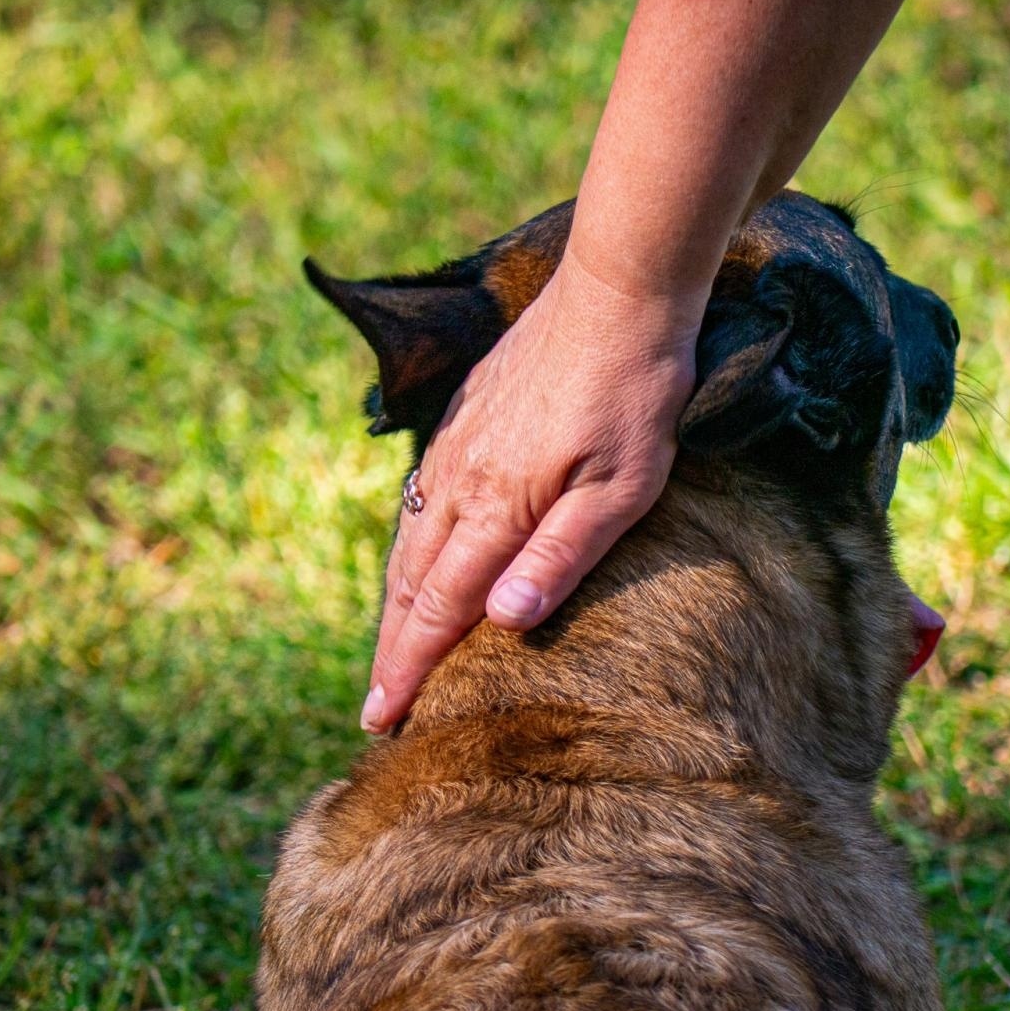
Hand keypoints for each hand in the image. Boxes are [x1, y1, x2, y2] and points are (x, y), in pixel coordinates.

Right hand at [359, 246, 702, 732]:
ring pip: (410, 537)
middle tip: (375, 705)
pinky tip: (416, 553)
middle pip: (413, 581)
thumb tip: (502, 623)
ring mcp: (458, 442)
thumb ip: (560, 558)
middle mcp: (462, 478)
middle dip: (392, 647)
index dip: (409, 667)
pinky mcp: (467, 413)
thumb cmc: (634, 397)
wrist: (618, 294)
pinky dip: (409, 541)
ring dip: (396, 600)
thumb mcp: (620, 491)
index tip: (382, 716)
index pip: (441, 607)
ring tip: (390, 645)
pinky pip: (422, 493)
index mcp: (497, 506)